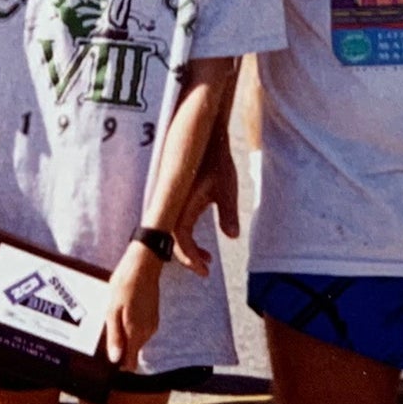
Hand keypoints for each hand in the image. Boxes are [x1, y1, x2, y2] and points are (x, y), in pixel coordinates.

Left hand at [105, 244, 161, 370]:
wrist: (144, 264)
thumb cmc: (125, 284)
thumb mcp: (113, 310)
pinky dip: (131, 326)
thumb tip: (115, 360)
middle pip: (132, 352)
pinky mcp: (153, 316)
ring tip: (113, 317)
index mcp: (137, 333)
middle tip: (105, 331)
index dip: (119, 364)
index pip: (131, 363)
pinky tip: (123, 312)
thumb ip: (115, 336)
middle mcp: (147, 332)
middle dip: (120, 347)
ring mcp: (152, 323)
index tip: (107, 356)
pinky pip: (140, 329)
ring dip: (125, 334)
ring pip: (136, 340)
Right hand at [172, 127, 238, 276]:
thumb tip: (232, 236)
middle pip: (173, 240)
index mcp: (182, 203)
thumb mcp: (227, 186)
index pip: (181, 240)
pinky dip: (186, 233)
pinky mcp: (173, 195)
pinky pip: (174, 220)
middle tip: (206, 266)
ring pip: (172, 231)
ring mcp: (170, 199)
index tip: (205, 270)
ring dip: (188, 245)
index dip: (191, 258)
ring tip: (207, 255)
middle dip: (189, 256)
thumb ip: (228, 212)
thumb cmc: (217, 159)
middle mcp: (171, 203)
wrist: (205, 133)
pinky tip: (201, 235)